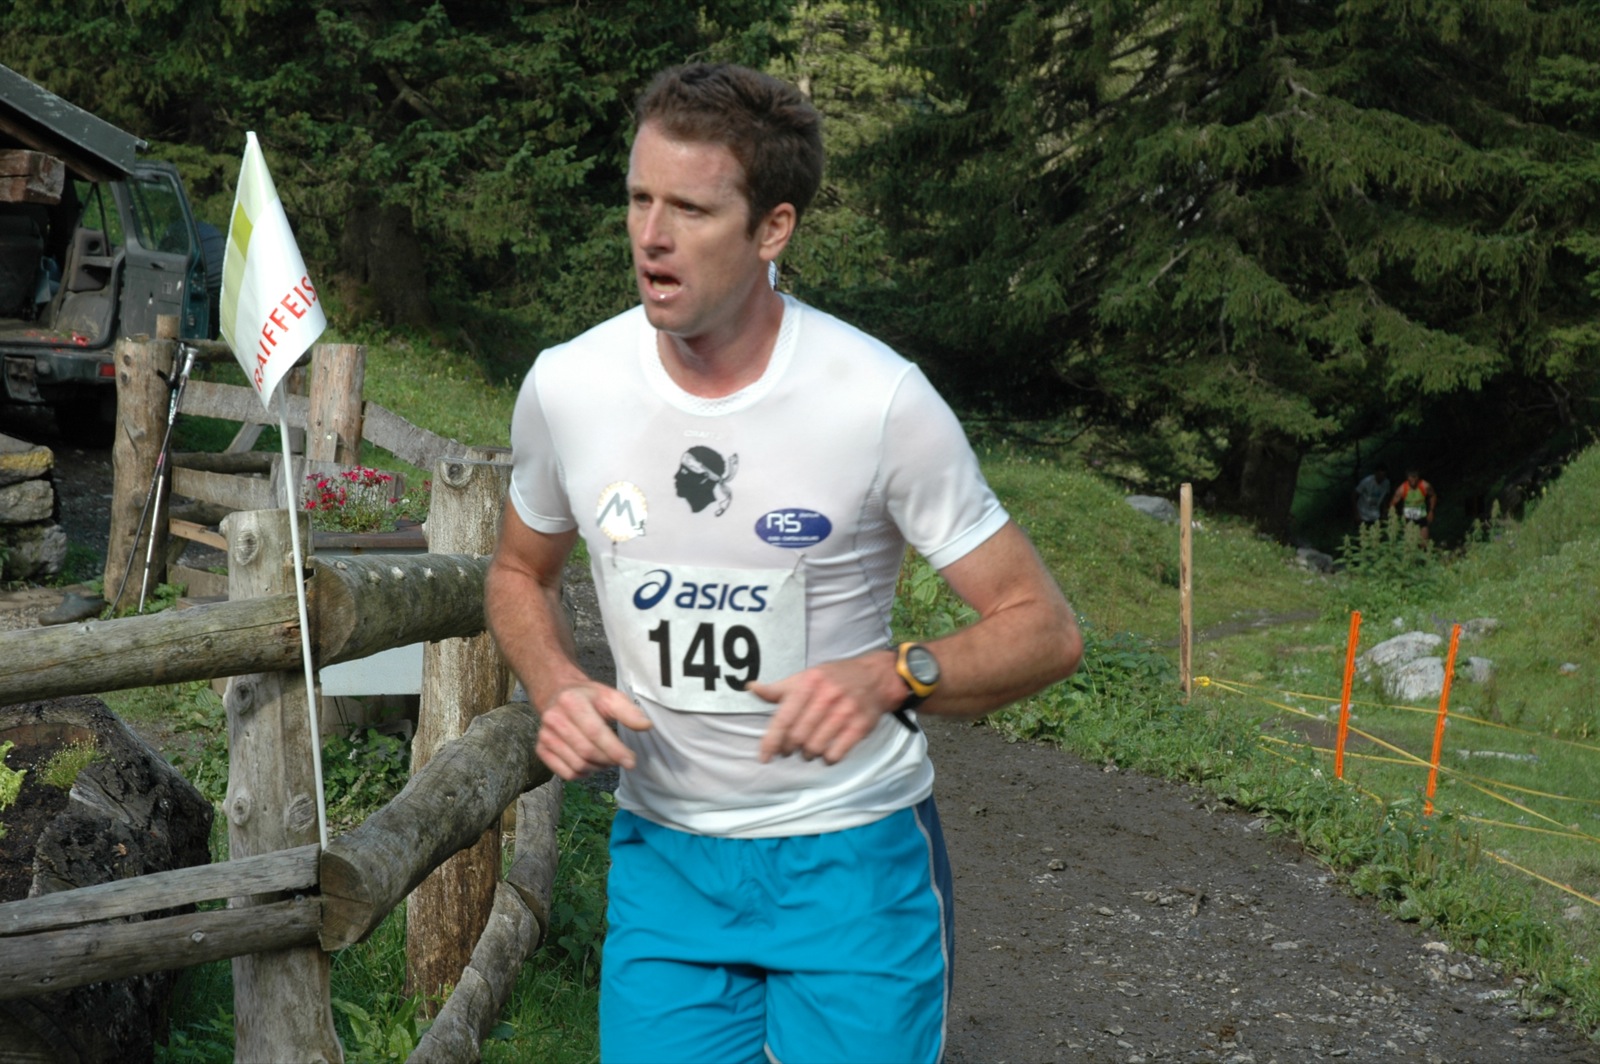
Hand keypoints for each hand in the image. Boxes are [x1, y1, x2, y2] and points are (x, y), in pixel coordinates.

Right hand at [535, 682, 652, 780]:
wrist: (558, 694)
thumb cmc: (588, 698)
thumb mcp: (610, 696)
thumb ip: (628, 711)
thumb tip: (645, 726)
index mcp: (572, 701)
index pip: (595, 732)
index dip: (615, 750)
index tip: (631, 761)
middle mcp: (554, 718)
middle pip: (587, 752)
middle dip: (609, 760)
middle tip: (620, 758)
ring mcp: (545, 735)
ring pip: (577, 765)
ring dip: (598, 768)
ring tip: (606, 759)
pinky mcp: (541, 749)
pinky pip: (566, 774)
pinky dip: (583, 775)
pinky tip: (590, 764)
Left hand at [751, 653, 898, 764]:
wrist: (875, 677)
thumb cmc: (835, 678)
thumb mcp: (806, 676)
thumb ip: (779, 689)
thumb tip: (751, 687)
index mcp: (809, 683)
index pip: (783, 719)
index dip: (771, 741)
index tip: (764, 757)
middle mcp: (826, 696)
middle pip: (798, 736)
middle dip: (789, 748)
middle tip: (790, 749)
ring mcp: (845, 711)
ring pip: (815, 747)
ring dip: (808, 754)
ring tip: (808, 750)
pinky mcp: (860, 726)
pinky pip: (836, 753)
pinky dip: (827, 759)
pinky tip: (826, 753)